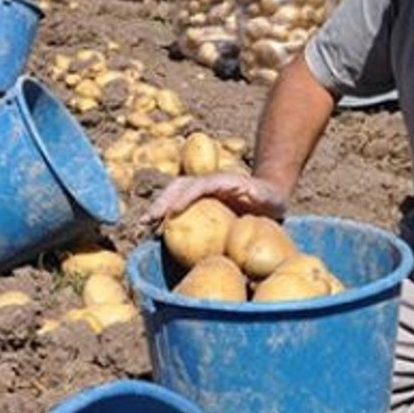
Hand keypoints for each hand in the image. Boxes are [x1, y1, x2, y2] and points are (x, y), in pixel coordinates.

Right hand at [142, 173, 287, 226]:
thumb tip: (250, 203)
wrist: (269, 193)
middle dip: (162, 201)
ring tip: (143, 225)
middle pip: (179, 186)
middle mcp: (208, 182)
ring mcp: (201, 191)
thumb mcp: (269, 196)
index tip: (173, 212)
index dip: (186, 196)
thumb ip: (260, 196)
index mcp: (223, 180)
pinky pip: (178, 206)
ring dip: (158, 207)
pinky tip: (154, 232)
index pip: (200, 185)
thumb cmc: (270, 197)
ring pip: (174, 194)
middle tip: (147, 220)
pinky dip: (165, 215)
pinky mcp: (199, 202)